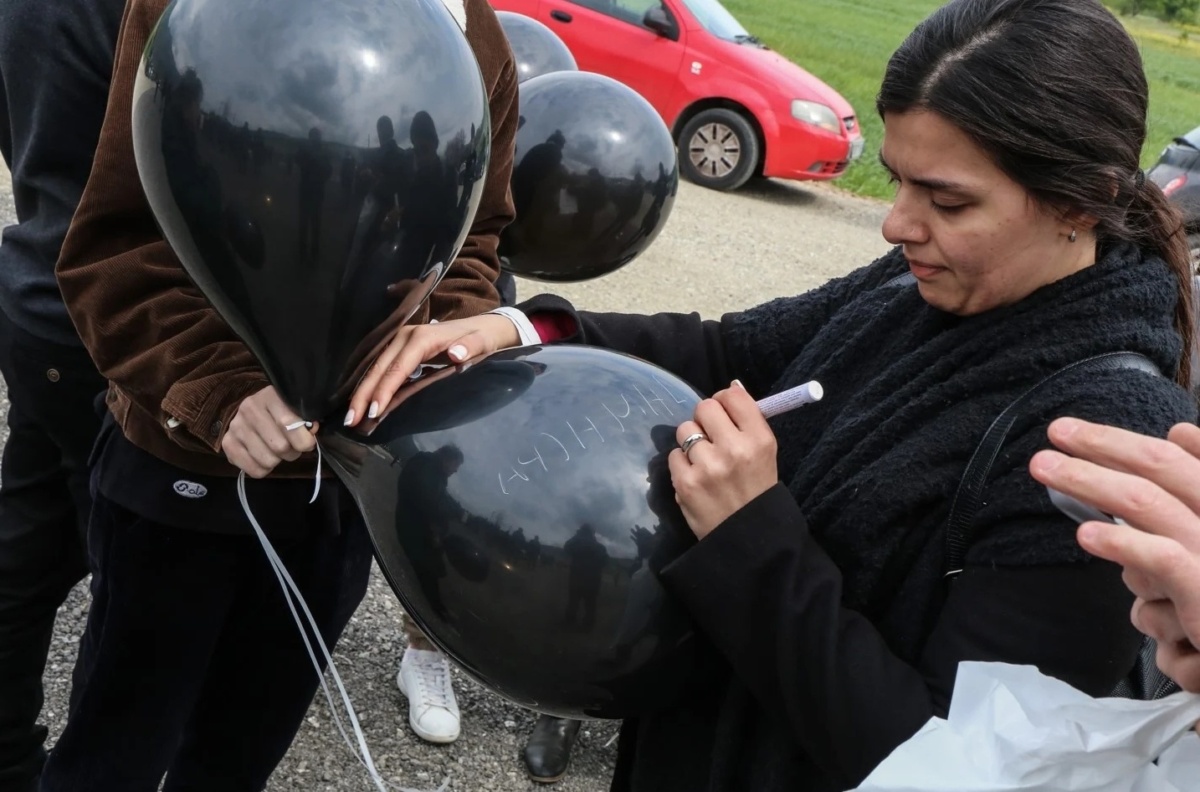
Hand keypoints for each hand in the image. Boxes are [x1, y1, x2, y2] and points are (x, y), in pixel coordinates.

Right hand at [221, 386, 317, 477]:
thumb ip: (307, 420)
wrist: (255, 411)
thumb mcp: (296, 409)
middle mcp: (248, 409)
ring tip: (277, 451)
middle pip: (279, 447)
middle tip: (291, 447)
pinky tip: (264, 457)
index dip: (303, 440)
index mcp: (269, 396)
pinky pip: (254, 471)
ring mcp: (235, 427)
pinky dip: (264, 469)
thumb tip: (310, 432)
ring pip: (268, 461)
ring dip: (278, 461)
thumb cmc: (283, 411)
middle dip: (292, 452)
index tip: (308, 443)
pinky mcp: (227, 444)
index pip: (288, 424)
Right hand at [346, 313, 519, 426]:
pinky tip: (365, 405)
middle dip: (363, 394)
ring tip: (352, 418)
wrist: (483, 327)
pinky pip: (383, 370)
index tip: (373, 411)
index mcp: (422, 338)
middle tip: (351, 420)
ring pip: (376, 369)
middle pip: (379, 368)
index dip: (384, 389)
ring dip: (362, 393)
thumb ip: (470, 348)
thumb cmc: (482, 338)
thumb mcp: (482, 342)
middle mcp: (404, 337)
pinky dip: (373, 387)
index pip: (397, 367)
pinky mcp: (400, 350)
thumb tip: (455, 354)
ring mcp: (400, 343)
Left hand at [668, 381, 777, 539]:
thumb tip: (731, 387)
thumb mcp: (766, 454)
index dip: (723, 401)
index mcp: (759, 439)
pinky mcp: (686, 483)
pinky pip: (673, 456)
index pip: (732, 396)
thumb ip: (748, 422)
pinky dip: (682, 465)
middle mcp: (734, 449)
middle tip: (710, 437)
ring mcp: (707, 466)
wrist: (748, 539)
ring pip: (685, 430)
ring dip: (691, 442)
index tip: (722, 413)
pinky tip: (695, 477)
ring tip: (704, 461)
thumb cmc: (756, 491)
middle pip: (704, 408)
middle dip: (704, 420)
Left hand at [1028, 417, 1199, 693]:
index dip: (1118, 441)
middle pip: (1160, 470)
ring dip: (1092, 480)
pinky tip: (1087, 533)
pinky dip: (1126, 543)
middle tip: (1053, 431)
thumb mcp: (1197, 539)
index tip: (1068, 431)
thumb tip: (1179, 433)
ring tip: (1044, 467)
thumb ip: (1195, 487)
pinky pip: (1166, 559)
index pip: (1169, 461)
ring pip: (1149, 505)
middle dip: (1103, 446)